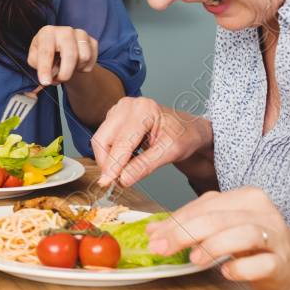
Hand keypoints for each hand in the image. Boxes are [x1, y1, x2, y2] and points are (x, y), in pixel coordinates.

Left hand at [28, 25, 97, 85]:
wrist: (61, 50)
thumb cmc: (45, 54)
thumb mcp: (35, 59)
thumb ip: (38, 65)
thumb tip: (48, 74)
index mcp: (47, 33)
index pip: (46, 52)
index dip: (45, 68)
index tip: (45, 82)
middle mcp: (65, 30)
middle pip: (70, 55)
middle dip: (65, 73)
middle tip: (58, 80)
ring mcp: (81, 34)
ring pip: (84, 57)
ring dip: (74, 69)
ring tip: (66, 68)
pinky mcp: (92, 41)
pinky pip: (92, 59)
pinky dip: (84, 67)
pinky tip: (76, 64)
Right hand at [92, 96, 206, 186]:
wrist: (188, 129)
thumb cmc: (184, 136)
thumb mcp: (170, 152)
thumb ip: (145, 166)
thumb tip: (123, 179)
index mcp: (143, 109)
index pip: (121, 142)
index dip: (113, 164)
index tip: (106, 183)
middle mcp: (127, 106)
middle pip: (103, 138)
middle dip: (107, 162)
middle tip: (115, 181)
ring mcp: (118, 111)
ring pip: (101, 140)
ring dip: (109, 159)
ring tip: (127, 169)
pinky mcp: (114, 119)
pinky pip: (104, 140)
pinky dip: (112, 154)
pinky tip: (127, 160)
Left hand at [147, 186, 289, 289]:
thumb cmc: (257, 247)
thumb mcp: (223, 231)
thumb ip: (192, 227)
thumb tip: (152, 231)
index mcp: (246, 198)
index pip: (204, 205)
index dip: (174, 221)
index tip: (152, 238)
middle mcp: (263, 212)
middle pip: (218, 217)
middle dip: (183, 232)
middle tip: (161, 249)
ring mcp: (276, 237)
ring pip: (242, 234)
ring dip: (212, 246)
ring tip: (193, 260)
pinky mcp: (284, 263)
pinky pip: (262, 264)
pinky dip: (241, 269)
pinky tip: (226, 273)